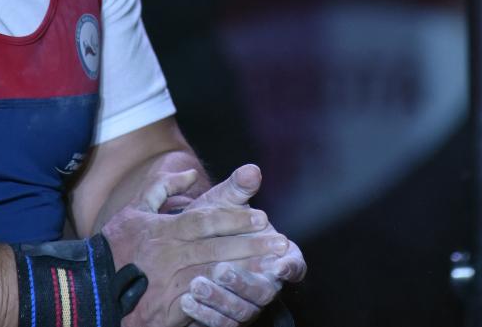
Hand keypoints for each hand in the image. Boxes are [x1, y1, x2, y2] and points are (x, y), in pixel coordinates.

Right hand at [101, 168, 287, 326]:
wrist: (89, 291)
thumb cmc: (115, 249)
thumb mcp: (134, 211)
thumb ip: (161, 187)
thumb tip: (189, 172)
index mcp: (163, 230)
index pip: (204, 219)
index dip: (234, 217)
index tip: (261, 216)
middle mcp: (168, 254)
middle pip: (217, 246)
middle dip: (252, 244)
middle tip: (280, 241)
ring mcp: (168, 282)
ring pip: (214, 273)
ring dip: (246, 270)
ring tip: (273, 267)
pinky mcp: (168, 309)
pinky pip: (201, 301)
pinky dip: (224, 297)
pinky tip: (245, 295)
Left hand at [178, 166, 306, 326]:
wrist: (188, 246)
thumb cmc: (214, 223)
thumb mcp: (223, 203)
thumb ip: (238, 189)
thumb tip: (251, 170)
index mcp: (275, 256)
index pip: (295, 265)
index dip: (292, 266)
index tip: (281, 264)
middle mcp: (264, 282)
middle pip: (264, 291)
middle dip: (243, 282)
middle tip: (220, 269)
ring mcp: (246, 303)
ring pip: (242, 310)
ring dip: (221, 298)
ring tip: (196, 284)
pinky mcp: (226, 317)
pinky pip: (220, 322)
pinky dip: (205, 313)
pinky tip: (187, 300)